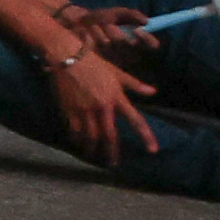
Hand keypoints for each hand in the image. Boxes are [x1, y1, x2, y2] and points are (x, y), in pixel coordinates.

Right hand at [41, 34, 157, 165]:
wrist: (66, 55)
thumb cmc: (94, 63)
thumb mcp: (117, 73)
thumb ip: (135, 85)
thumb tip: (153, 92)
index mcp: (117, 98)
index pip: (136, 120)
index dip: (146, 136)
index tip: (153, 151)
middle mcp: (102, 107)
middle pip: (109, 135)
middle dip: (111, 152)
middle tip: (112, 164)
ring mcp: (84, 109)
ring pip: (90, 136)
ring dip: (92, 148)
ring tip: (92, 156)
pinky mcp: (69, 109)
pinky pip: (74, 130)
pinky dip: (76, 138)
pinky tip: (77, 143)